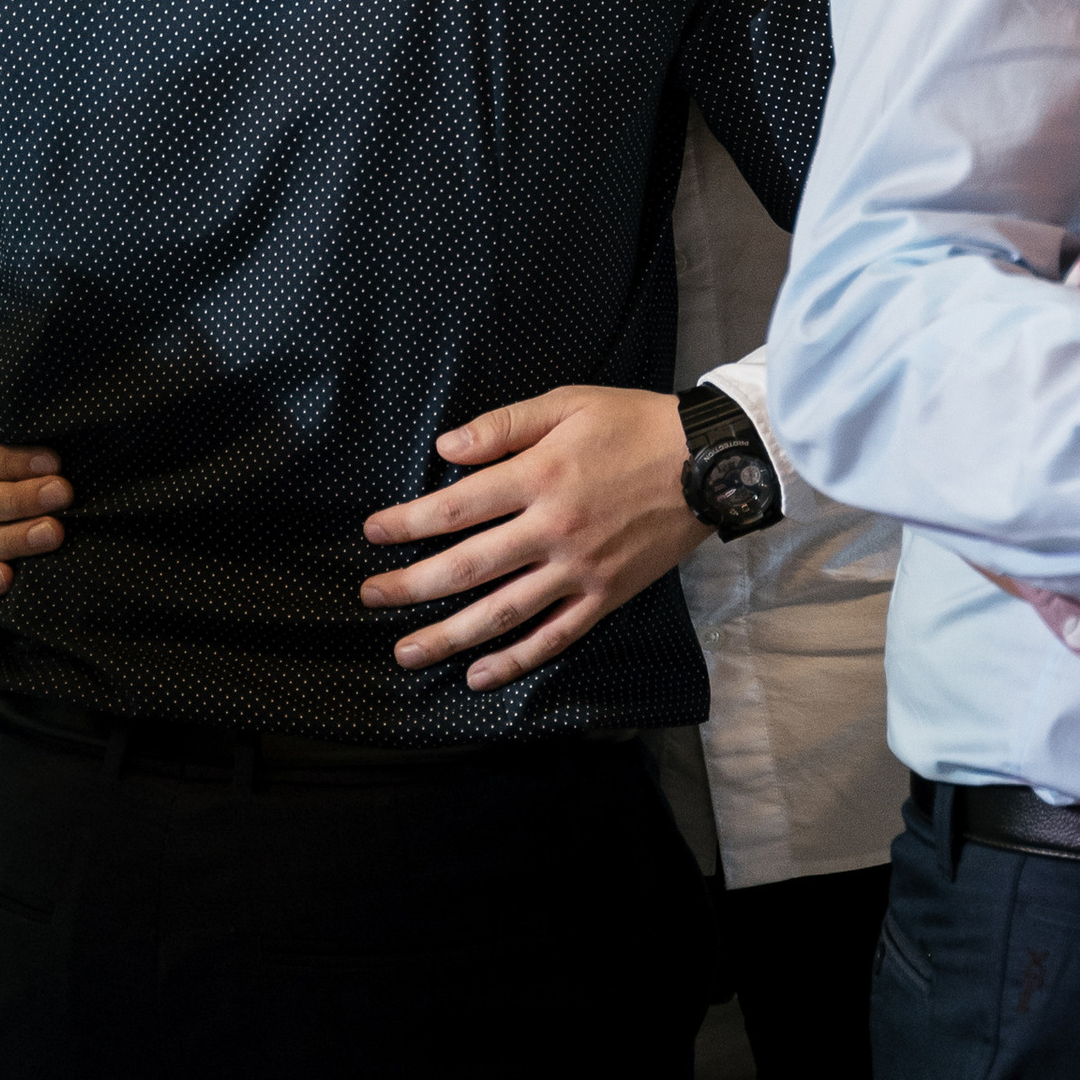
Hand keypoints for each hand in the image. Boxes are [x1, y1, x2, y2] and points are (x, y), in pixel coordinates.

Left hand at [360, 386, 707, 689]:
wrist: (709, 461)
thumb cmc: (634, 424)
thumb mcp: (568, 404)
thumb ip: (503, 426)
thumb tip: (444, 449)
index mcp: (541, 476)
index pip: (456, 507)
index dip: (407, 522)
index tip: (373, 533)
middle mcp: (553, 528)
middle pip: (467, 567)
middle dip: (410, 586)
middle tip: (369, 598)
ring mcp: (580, 569)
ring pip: (502, 612)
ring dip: (448, 636)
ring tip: (406, 651)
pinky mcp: (606, 595)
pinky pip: (555, 636)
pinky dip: (516, 660)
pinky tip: (480, 675)